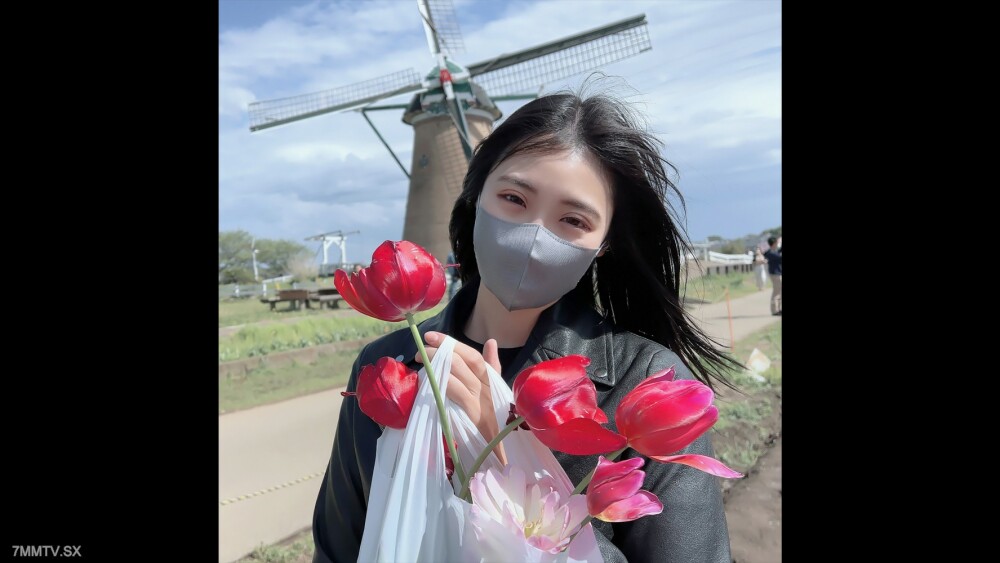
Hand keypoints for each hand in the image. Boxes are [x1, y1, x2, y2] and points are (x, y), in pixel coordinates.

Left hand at [417, 331, 506, 464]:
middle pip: (462, 362)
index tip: (431, 336)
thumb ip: (491, 365)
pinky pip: (457, 394)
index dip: (451, 343)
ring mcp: (481, 402)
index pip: (471, 355)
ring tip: (421, 362)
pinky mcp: (474, 416)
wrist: (503, 448)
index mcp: (490, 379)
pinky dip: (443, 384)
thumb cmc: (495, 417)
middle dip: (439, 352)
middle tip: (421, 351)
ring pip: (458, 375)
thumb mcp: (494, 389)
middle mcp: (486, 388)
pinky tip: (430, 381)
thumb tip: (491, 341)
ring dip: (437, 366)